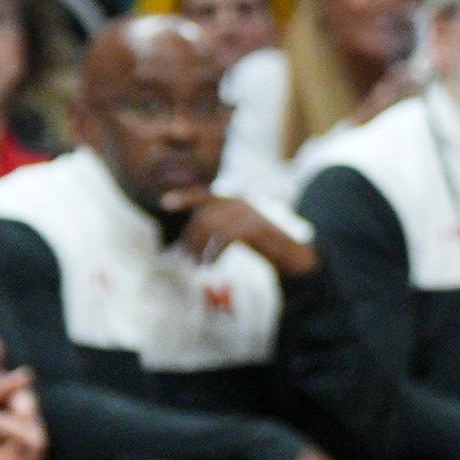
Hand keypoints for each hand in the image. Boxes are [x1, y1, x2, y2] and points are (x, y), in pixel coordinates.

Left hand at [170, 188, 315, 274]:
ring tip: (200, 265)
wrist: (293, 255)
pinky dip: (214, 252)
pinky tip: (212, 263)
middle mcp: (241, 202)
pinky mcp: (257, 227)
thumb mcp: (236, 230)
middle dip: (191, 238)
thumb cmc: (262, 244)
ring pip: (212, 225)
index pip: (204, 194)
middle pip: (203, 215)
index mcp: (234, 200)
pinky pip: (226, 235)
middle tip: (190, 260)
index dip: (185, 196)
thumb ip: (217, 228)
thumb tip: (188, 240)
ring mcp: (250, 213)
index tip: (166, 203)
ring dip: (201, 247)